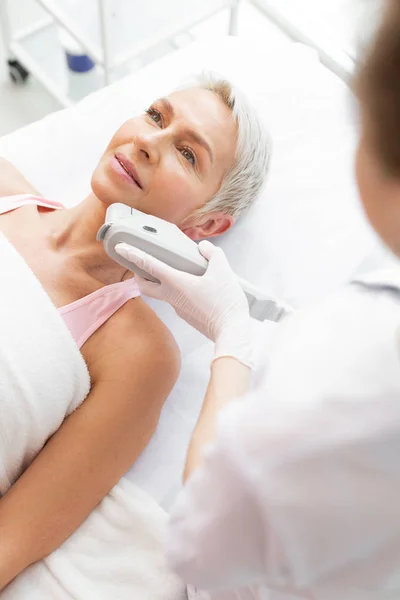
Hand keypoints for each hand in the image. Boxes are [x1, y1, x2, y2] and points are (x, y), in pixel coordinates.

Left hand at [116, 241, 253, 366]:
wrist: (231, 332)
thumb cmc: (225, 303)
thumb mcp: (223, 271)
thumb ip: (212, 254)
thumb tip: (204, 248)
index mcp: (176, 283)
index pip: (149, 265)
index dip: (133, 254)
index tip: (120, 248)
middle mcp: (172, 296)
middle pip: (146, 285)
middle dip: (139, 274)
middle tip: (140, 263)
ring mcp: (178, 308)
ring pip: (162, 292)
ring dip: (161, 281)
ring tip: (174, 269)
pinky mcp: (187, 315)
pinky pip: (177, 299)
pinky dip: (178, 289)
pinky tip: (194, 285)